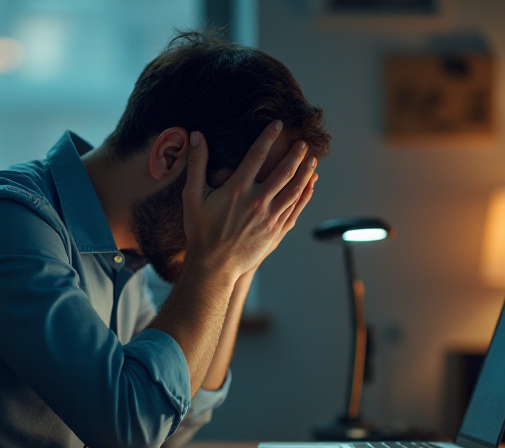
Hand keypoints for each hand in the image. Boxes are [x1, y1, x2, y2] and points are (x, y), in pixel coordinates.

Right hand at [182, 120, 317, 279]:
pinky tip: (310, 186)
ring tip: (312, 160)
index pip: (257, 155)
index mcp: (237, 189)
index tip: (277, 125)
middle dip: (295, 154)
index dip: (268, 137)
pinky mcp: (276, 231)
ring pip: (294, 189)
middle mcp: (257, 201)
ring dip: (305, 172)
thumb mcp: (192, 195)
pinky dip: (305, 195)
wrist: (213, 266)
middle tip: (303, 143)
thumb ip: (196, 164)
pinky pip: (295, 209)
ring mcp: (269, 217)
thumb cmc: (200, 230)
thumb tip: (195, 136)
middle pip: (283, 171)